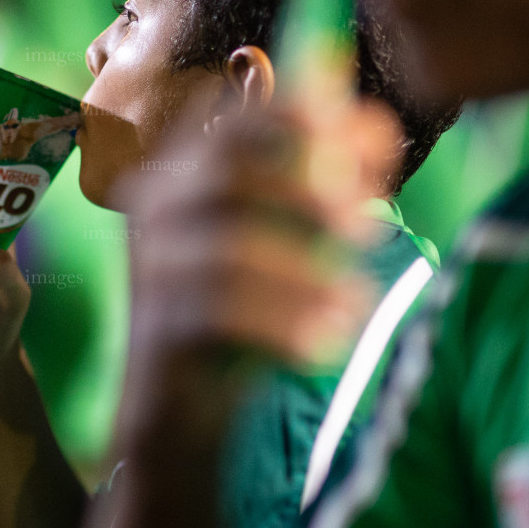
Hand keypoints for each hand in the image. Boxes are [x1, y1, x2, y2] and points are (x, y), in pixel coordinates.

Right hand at [120, 88, 401, 391]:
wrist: (176, 409)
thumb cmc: (238, 311)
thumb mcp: (282, 236)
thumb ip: (320, 179)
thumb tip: (375, 122)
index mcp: (184, 173)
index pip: (233, 122)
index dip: (303, 117)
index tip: (376, 140)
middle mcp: (155, 209)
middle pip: (225, 172)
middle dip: (308, 192)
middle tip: (366, 227)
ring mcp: (152, 269)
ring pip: (230, 251)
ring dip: (307, 275)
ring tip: (358, 301)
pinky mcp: (159, 328)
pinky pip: (224, 315)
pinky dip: (287, 325)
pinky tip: (327, 342)